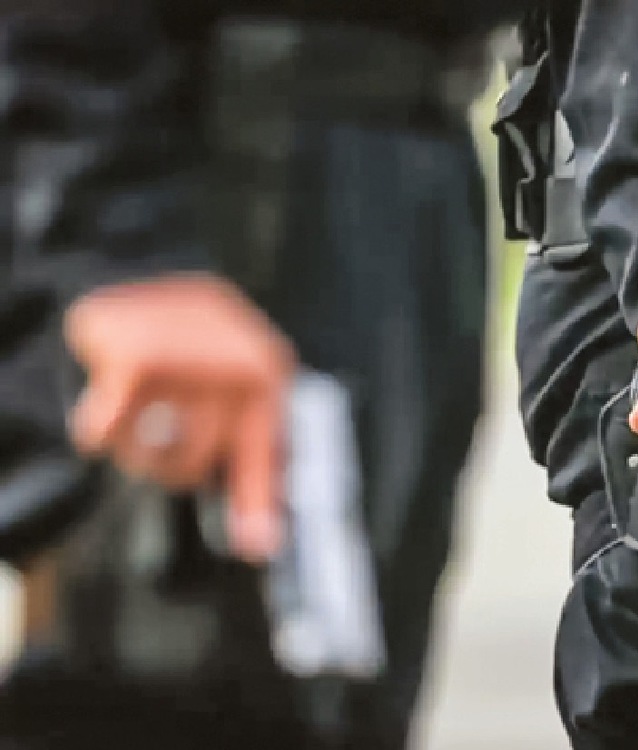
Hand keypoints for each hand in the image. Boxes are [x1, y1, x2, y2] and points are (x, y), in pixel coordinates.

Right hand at [64, 273, 294, 562]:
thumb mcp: (230, 383)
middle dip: (168, 461)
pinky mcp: (140, 357)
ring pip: (155, 452)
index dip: (259, 504)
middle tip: (155, 432)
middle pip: (196, 462)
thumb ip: (245, 450)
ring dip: (133, 441)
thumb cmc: (187, 337)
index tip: (259, 546)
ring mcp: (196, 361)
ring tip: (138, 400)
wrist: (134, 260)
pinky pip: (110, 428)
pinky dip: (99, 426)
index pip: (269, 454)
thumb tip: (260, 537)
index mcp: (272, 377)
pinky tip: (104, 412)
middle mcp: (243, 369)